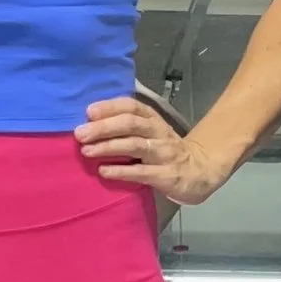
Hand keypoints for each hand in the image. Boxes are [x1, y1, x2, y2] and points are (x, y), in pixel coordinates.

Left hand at [76, 95, 230, 205]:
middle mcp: (158, 132)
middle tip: (80, 134)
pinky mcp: (166, 175)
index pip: (132, 106)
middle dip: (104, 127)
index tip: (89, 111)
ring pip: (135, 145)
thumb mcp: (150, 132)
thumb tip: (90, 123)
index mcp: (153, 119)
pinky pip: (141, 172)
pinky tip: (103, 171)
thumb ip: (126, 126)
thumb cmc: (165, 150)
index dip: (110, 107)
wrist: (200, 171)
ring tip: (86, 150)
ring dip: (109, 147)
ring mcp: (164, 153)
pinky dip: (121, 171)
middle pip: (131, 124)